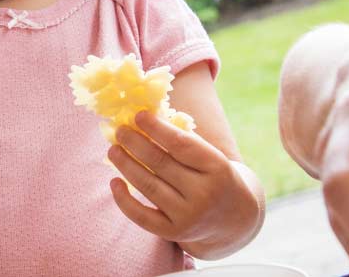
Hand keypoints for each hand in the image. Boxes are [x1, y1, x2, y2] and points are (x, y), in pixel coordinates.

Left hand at [107, 110, 261, 258]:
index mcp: (217, 167)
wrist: (235, 218)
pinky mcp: (174, 232)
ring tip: (113, 150)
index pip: (181, 144)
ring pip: (148, 186)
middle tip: (120, 130)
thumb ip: (182, 141)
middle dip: (135, 143)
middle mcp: (204, 194)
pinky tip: (114, 182)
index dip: (156, 128)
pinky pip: (142, 216)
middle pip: (160, 163)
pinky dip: (124, 200)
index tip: (138, 115)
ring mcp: (188, 216)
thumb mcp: (210, 157)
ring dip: (125, 165)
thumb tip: (142, 120)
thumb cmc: (214, 176)